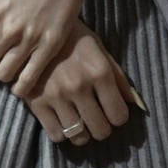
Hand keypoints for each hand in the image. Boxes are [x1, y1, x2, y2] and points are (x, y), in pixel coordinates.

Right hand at [23, 20, 142, 145]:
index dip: (118, 117)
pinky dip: (62, 133)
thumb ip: (118, 77)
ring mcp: (56, 96)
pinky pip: (56, 135)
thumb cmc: (73, 39)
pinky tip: (63, 121)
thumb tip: (134, 103)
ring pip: (78, 136)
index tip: (112, 112)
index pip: (119, 115)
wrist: (34, 31)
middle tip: (97, 119)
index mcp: (99, 72)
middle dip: (102, 127)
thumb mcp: (99, 50)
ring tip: (80, 123)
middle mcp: (79, 86)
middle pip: (100, 130)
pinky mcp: (37, 103)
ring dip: (82, 133)